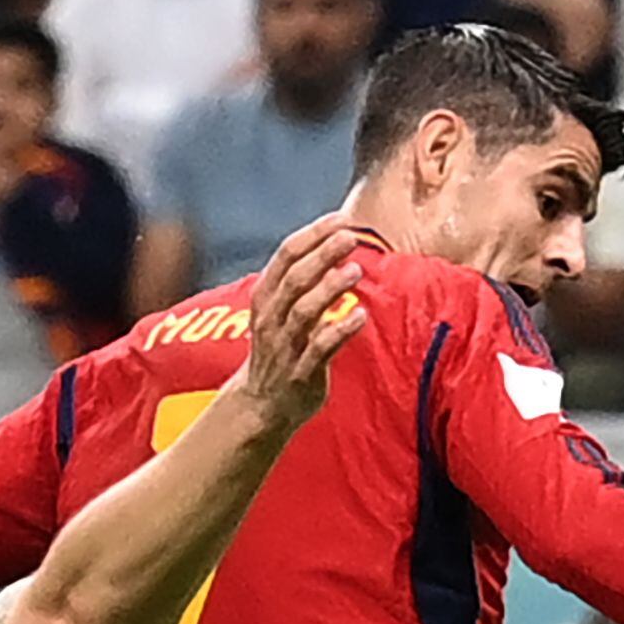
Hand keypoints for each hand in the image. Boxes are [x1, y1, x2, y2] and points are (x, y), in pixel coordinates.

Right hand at [231, 213, 370, 432]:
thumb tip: (334, 243)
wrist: (262, 404)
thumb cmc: (280, 349)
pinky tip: (360, 316)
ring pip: (304, 311)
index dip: (314, 234)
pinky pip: (320, 348)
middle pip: (295, 278)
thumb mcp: (279, 310)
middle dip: (322, 254)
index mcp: (265, 296)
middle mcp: (271, 318)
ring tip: (355, 271)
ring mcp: (284, 346)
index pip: (286, 255)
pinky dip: (340, 330)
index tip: (341, 218)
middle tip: (350, 237)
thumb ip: (301, 281)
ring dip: (330, 289)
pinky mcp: (300, 373)